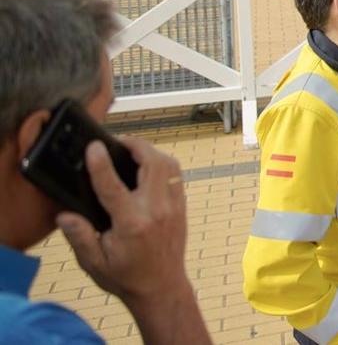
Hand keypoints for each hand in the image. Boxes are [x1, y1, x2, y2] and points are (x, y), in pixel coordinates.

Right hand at [56, 137, 191, 306]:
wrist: (161, 287)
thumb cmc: (126, 276)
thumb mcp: (94, 262)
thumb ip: (79, 236)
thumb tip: (64, 215)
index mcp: (132, 224)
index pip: (114, 186)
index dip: (101, 163)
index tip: (93, 146)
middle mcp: (156, 210)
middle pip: (152, 164)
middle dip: (135, 145)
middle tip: (116, 141)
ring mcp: (173, 207)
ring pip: (169, 165)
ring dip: (151, 152)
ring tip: (131, 149)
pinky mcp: (182, 207)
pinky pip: (176, 175)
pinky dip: (162, 164)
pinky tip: (147, 165)